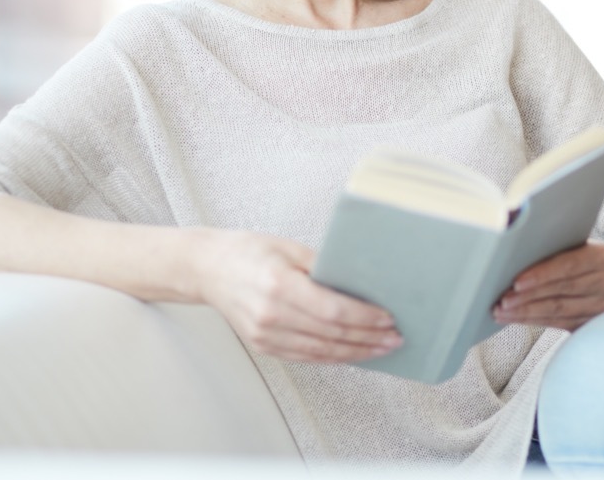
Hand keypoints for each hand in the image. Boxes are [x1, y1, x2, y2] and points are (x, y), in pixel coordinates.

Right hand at [198, 230, 401, 362]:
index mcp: (279, 286)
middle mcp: (271, 315)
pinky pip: (305, 357)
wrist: (209, 269)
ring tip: (381, 350)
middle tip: (395, 338)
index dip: (364, 318)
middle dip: (368, 339)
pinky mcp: (263, 345)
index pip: (333, 311)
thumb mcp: (290, 247)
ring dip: (355, 353)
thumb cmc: (249, 251)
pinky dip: (333, 357)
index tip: (388, 318)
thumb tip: (360, 285)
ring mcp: (265, 335)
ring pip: (321, 352)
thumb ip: (324, 267)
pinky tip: (352, 353)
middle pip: (331, 334)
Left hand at [492, 242, 603, 330]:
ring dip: (526, 312)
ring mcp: (602, 306)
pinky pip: (558, 323)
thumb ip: (556, 249)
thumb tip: (515, 254)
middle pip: (561, 291)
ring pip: (557, 311)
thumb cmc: (587, 259)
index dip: (542, 275)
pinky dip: (533, 320)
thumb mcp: (580, 247)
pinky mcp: (592, 323)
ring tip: (501, 311)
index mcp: (603, 256)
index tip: (517, 282)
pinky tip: (514, 318)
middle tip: (502, 300)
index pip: (569, 266)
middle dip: (528, 297)